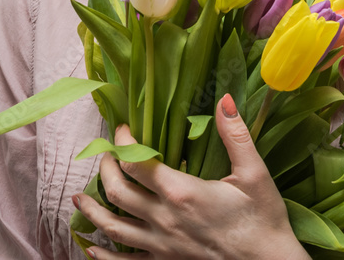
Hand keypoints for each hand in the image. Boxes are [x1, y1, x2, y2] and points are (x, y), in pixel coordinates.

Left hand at [73, 94, 309, 259]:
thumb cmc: (263, 219)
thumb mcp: (255, 173)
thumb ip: (236, 134)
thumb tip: (225, 99)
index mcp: (182, 192)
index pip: (137, 161)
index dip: (124, 142)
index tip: (123, 129)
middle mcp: (164, 219)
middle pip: (116, 191)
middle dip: (105, 168)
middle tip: (105, 154)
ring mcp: (161, 245)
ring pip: (112, 227)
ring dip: (92, 210)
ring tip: (79, 196)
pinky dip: (102, 256)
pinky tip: (91, 249)